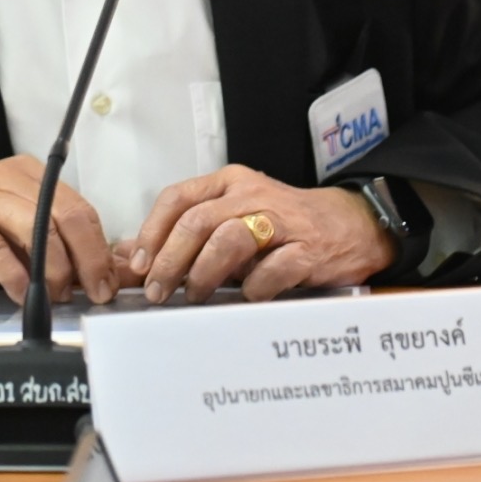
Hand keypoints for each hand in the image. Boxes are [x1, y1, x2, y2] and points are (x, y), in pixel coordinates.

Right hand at [0, 154, 118, 304]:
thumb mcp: (24, 248)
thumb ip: (69, 256)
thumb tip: (118, 274)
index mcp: (29, 176)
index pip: (78, 208)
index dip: (98, 249)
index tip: (107, 285)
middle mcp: (3, 176)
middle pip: (59, 211)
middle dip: (84, 257)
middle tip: (92, 294)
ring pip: (29, 223)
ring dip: (51, 266)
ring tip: (58, 295)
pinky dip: (11, 272)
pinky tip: (22, 294)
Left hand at [127, 164, 394, 303]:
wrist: (351, 224)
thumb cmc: (283, 225)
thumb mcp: (233, 218)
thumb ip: (186, 234)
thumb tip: (129, 256)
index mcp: (229, 183)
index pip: (178, 197)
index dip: (152, 231)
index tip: (139, 264)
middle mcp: (252, 195)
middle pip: (197, 221)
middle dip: (170, 260)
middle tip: (157, 292)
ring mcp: (281, 221)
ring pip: (229, 239)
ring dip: (204, 272)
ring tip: (194, 296)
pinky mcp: (307, 249)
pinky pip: (272, 269)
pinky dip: (253, 288)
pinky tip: (247, 297)